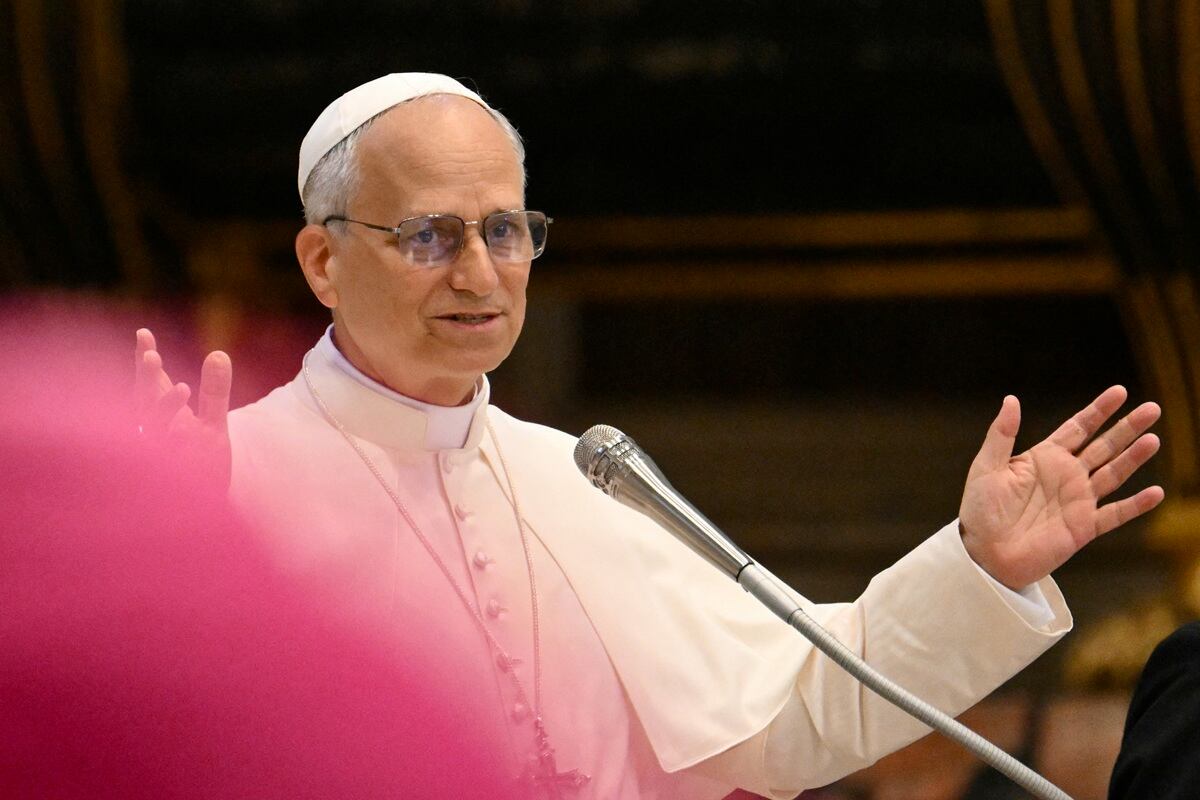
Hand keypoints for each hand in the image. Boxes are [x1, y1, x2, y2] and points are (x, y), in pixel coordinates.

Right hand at [135, 328, 232, 490]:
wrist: (199, 516)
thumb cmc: (199, 466)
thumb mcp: (212, 424)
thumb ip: (215, 391)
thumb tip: (219, 353)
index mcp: (162, 420)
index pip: (149, 387)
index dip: (145, 362)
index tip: (144, 333)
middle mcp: (155, 438)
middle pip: (144, 405)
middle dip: (148, 382)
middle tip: (152, 355)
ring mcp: (162, 461)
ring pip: (156, 433)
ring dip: (165, 410)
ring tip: (184, 386)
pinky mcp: (175, 484)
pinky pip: (171, 465)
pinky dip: (177, 449)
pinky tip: (188, 434)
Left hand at [958, 386, 1163, 588]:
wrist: (984, 554)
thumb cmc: (980, 510)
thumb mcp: (986, 467)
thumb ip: (1001, 434)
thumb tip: (1011, 399)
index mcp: (1045, 458)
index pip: (1078, 427)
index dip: (1099, 410)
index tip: (1120, 391)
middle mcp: (1066, 476)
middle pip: (1104, 446)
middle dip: (1127, 427)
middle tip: (1152, 408)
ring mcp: (1078, 501)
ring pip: (1114, 474)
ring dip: (1134, 458)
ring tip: (1154, 439)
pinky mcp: (1083, 528)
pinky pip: (1115, 515)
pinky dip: (1135, 505)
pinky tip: (1156, 493)